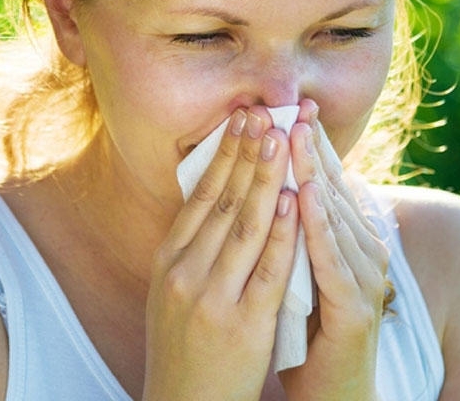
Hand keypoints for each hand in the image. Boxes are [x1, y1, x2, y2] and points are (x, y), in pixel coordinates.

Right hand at [143, 107, 299, 400]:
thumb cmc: (185, 346)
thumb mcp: (172, 292)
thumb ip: (192, 248)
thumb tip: (212, 196)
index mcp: (168, 261)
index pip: (199, 197)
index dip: (222, 155)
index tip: (240, 120)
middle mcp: (183, 273)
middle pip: (220, 201)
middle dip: (244, 154)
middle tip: (261, 113)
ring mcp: (210, 297)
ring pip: (242, 226)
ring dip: (263, 178)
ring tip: (278, 139)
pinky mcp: (242, 323)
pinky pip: (266, 269)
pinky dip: (279, 231)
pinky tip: (290, 199)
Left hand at [279, 101, 389, 399]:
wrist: (330, 392)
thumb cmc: (309, 329)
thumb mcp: (298, 270)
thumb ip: (293, 230)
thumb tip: (275, 186)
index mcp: (346, 241)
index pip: (325, 183)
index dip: (308, 146)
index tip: (288, 109)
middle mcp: (362, 253)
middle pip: (332, 190)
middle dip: (310, 148)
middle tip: (294, 107)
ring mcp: (363, 280)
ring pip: (335, 217)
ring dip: (313, 174)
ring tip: (294, 136)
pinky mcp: (357, 310)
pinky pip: (333, 262)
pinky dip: (318, 228)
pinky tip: (304, 199)